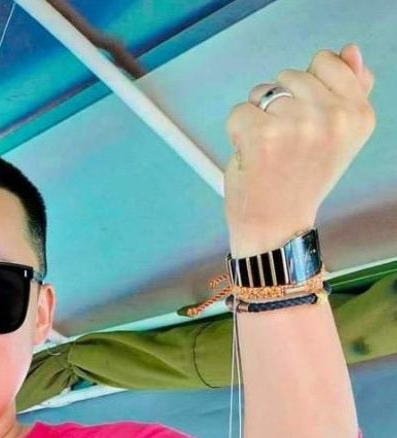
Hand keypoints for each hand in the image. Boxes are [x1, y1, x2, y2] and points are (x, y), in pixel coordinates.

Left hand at [224, 44, 375, 255]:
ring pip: (263, 91)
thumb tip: (350, 51)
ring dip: (259, 118)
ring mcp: (298, 125)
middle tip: (288, 146)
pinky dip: (237, 133)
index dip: (307, 90)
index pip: (325, 61)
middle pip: (291, 74)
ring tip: (271, 152)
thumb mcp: (336, 135)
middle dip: (282, 104)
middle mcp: (334, 118)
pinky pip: (238, 112)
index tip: (308, 127)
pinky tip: (252, 158)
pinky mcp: (263, 136)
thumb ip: (348, 90)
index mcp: (358, 114)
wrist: (277, 227)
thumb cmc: (301, 181)